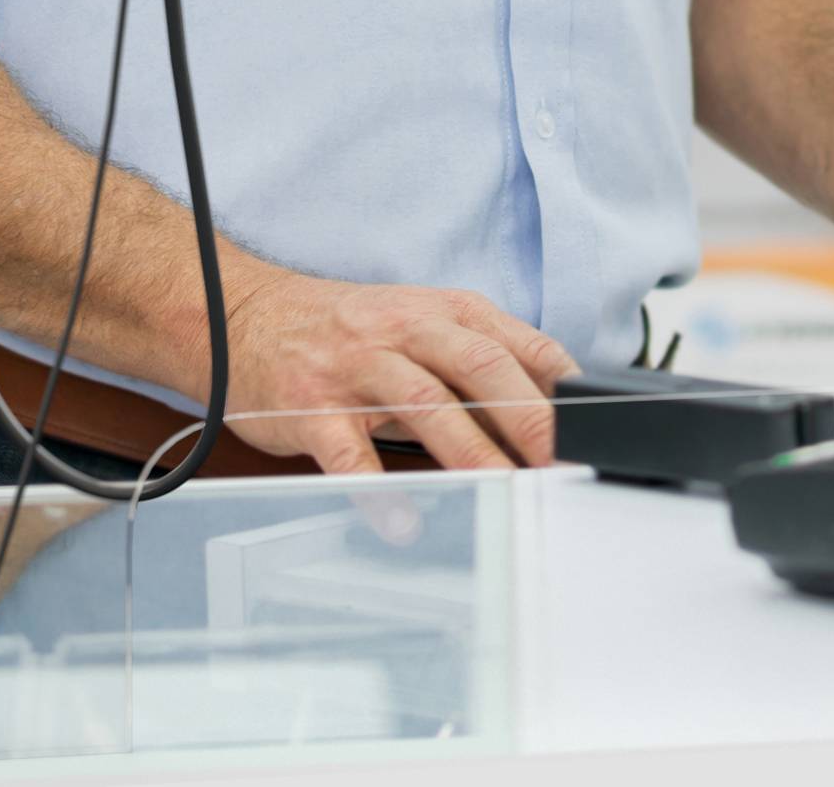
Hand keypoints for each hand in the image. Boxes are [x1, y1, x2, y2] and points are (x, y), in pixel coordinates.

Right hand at [213, 264, 581, 474]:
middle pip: (477, 365)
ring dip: (469, 451)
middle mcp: (401, 331)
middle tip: (558, 463)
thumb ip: (477, 360)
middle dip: (525, 416)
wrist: (243, 315)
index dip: (556, 385)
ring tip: (504, 491)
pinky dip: (377, 489)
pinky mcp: (310, 408)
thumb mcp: (418, 325)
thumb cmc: (345, 330)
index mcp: (438, 311)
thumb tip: (551, 414)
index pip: (512, 342)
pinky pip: (348, 452)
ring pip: (423, 403)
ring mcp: (354, 368)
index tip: (590, 426)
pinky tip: (403, 521)